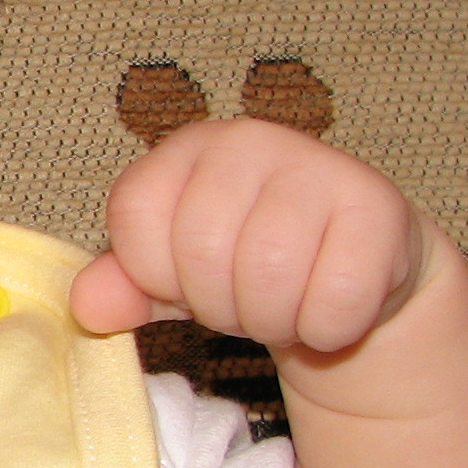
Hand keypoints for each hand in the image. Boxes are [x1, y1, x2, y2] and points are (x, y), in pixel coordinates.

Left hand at [68, 117, 428, 352]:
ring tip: (286, 302)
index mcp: (185, 149)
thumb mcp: (173, 276)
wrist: (353, 267)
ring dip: (274, 319)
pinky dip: (327, 328)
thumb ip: (124, 286)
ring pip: (268, 278)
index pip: (135, 219)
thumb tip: (88, 306)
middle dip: (219, 305)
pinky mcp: (378, 207)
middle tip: (246, 298)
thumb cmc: (246, 265)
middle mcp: (248, 139)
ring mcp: (318, 164)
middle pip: (201, 254)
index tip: (186, 280)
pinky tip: (331, 308)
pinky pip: (335, 302)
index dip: (156, 274)